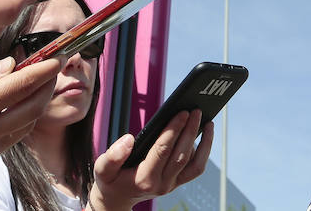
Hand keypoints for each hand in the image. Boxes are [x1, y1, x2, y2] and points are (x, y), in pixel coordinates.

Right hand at [0, 57, 61, 187]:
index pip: (22, 85)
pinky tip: (19, 105)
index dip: (44, 70)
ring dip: (38, 103)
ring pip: (27, 123)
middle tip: (53, 68)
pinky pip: (14, 136)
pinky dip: (24, 118)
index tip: (57, 57)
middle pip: (33, 107)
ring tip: (39, 83)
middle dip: (48, 86)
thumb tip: (10, 65)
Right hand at [88, 111, 212, 210]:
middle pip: (182, 155)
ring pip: (195, 165)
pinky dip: (203, 151)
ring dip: (204, 143)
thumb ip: (113, 155)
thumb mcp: (102, 169)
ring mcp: (172, 184)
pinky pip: (195, 168)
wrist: (118, 199)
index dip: (173, 130)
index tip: (182, 112)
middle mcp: (162, 184)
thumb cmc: (110, 180)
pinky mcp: (177, 182)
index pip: (162, 151)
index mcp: (144, 179)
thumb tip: (129, 139)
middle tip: (197, 110)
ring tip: (208, 122)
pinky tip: (204, 134)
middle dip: (190, 131)